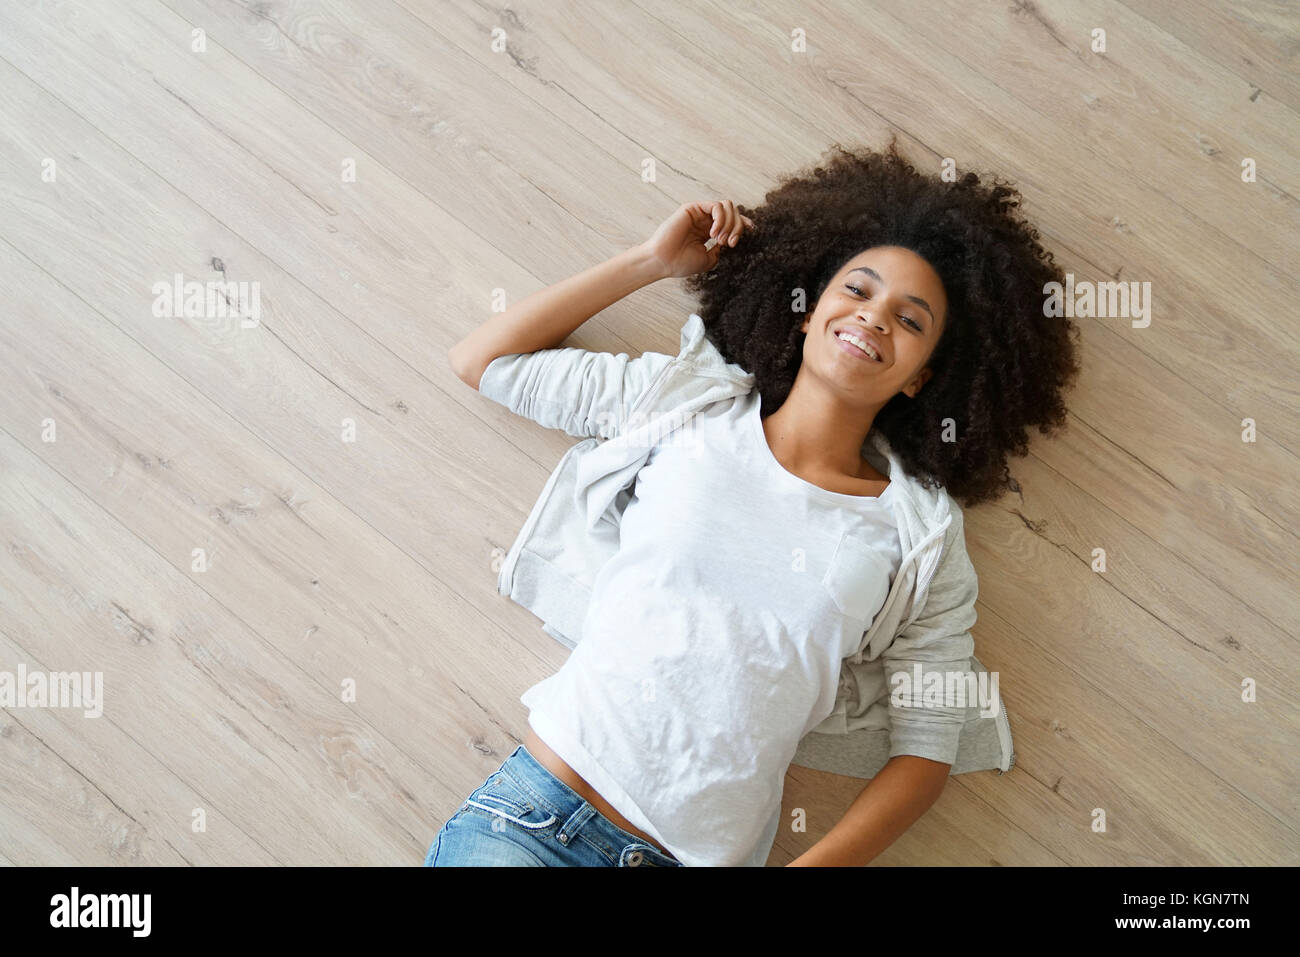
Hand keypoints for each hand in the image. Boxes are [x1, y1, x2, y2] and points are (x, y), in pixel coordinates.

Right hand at [639, 200, 754, 278]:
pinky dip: (721, 219)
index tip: (753, 230)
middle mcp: (705, 220)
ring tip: (721, 240)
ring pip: (727, 206)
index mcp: (709, 231)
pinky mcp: (693, 208)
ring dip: (730, 224)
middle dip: (737, 227)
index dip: (744, 223)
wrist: (664, 262)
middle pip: (733, 212)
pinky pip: (716, 206)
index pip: (732, 221)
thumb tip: (730, 241)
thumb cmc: (682, 263)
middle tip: (729, 243)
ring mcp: (699, 213)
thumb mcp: (709, 260)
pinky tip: (714, 233)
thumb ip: (721, 249)